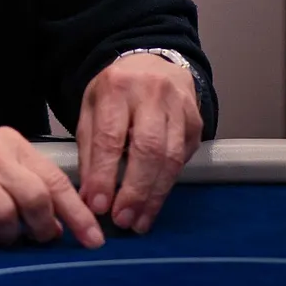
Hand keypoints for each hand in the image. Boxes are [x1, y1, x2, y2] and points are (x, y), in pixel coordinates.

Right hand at [0, 118, 102, 247]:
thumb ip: (25, 186)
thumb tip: (60, 224)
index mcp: (7, 142)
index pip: (55, 179)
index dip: (77, 214)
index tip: (93, 240)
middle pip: (35, 198)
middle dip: (40, 228)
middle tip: (33, 239)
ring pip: (5, 215)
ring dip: (2, 235)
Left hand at [77, 53, 202, 234]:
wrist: (154, 64)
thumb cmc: (116, 91)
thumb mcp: (92, 108)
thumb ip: (89, 149)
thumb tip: (89, 196)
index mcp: (117, 87)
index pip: (111, 137)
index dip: (105, 174)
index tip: (97, 205)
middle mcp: (152, 94)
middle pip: (148, 149)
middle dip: (135, 190)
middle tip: (122, 220)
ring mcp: (180, 107)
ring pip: (171, 158)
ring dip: (154, 195)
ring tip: (139, 222)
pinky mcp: (196, 123)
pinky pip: (183, 159)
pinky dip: (167, 185)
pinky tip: (154, 203)